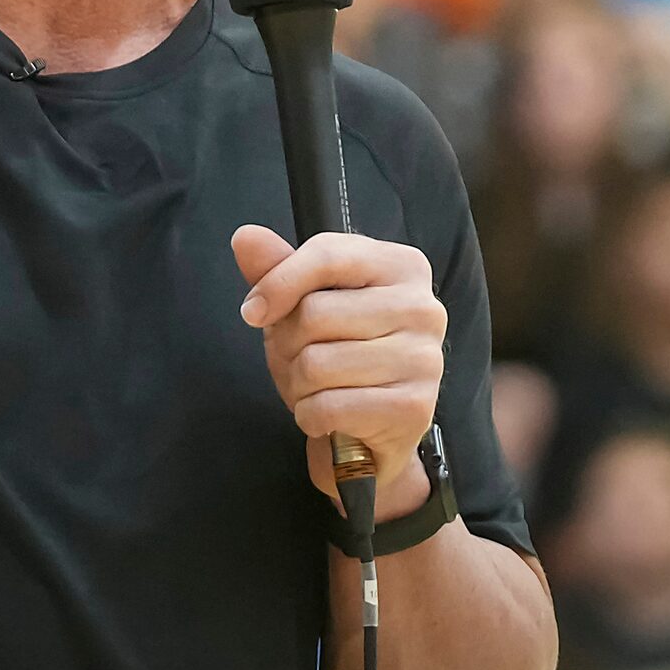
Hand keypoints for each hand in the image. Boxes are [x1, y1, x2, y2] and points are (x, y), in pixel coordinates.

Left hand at [232, 227, 444, 516]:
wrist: (371, 433)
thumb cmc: (340, 357)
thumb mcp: (306, 308)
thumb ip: (279, 270)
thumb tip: (246, 237)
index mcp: (403, 266)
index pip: (327, 254)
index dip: (277, 283)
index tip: (253, 312)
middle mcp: (423, 307)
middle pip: (315, 313)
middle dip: (288, 345)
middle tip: (299, 361)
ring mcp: (424, 358)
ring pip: (317, 363)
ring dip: (298, 386)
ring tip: (315, 389)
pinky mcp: (414, 407)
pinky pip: (329, 406)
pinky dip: (311, 417)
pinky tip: (327, 416)